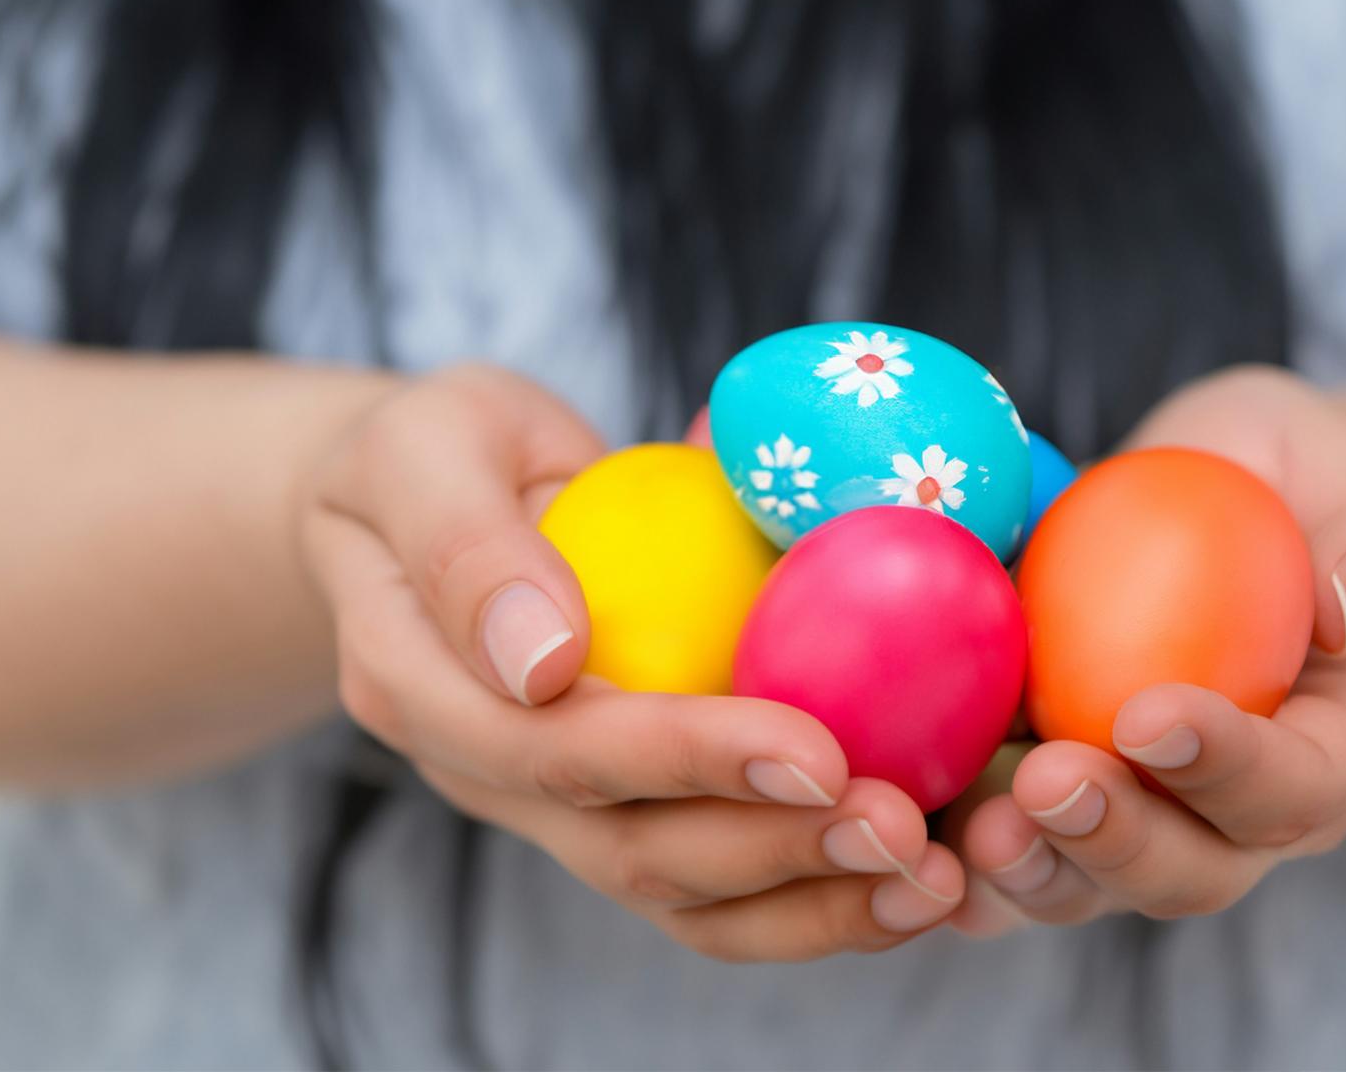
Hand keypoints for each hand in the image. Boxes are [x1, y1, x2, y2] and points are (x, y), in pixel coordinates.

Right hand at [299, 365, 963, 960]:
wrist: (424, 504)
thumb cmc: (437, 452)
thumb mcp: (425, 446)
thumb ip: (466, 543)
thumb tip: (545, 658)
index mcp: (418, 685)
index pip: (554, 746)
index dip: (686, 758)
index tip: (817, 751)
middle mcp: (484, 775)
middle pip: (628, 849)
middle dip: (774, 847)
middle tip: (900, 826)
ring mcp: (553, 809)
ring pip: (679, 894)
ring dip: (809, 899)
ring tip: (926, 880)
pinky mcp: (622, 811)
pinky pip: (716, 888)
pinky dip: (812, 900)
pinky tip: (906, 884)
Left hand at [951, 366, 1345, 934]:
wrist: (1226, 510)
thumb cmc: (1298, 485)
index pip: (1300, 786)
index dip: (1229, 770)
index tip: (1149, 717)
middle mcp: (1249, 815)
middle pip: (1195, 870)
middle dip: (1117, 842)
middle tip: (1046, 783)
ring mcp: (1151, 824)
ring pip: (1096, 887)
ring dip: (1036, 870)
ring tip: (977, 828)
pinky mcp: (1062, 812)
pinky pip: (1017, 860)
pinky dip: (963, 867)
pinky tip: (910, 836)